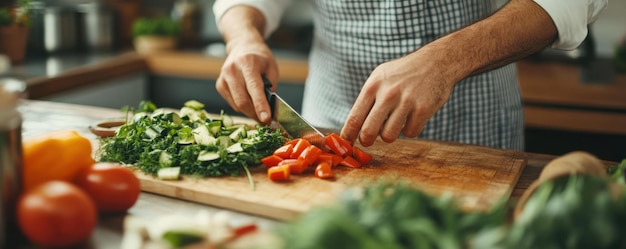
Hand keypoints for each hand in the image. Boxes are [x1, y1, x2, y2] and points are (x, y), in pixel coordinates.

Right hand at [216, 36, 278, 123]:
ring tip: (260, 110)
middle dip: (255, 114)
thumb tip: (270, 109)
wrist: (243, 46)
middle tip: (267, 120)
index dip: (260, 105)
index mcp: (247, 62)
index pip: (254, 88)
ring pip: (237, 105)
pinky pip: (232, 103)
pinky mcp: (219, 85)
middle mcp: (232, 69)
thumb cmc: (260, 58)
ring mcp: (223, 77)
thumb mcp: (272, 68)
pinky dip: (243, 107)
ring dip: (250, 112)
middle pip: (242, 100)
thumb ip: (271, 87)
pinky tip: (249, 101)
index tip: (266, 119)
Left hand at [340, 51, 456, 145]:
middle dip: (366, 141)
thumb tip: (352, 128)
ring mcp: (406, 101)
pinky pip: (410, 133)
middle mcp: (388, 93)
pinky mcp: (423, 109)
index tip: (346, 144)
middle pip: (368, 131)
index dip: (348, 135)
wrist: (435, 61)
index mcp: (373, 86)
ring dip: (390, 134)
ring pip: (388, 136)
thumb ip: (367, 100)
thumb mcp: (380, 78)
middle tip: (367, 140)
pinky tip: (411, 117)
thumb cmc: (402, 73)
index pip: (354, 117)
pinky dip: (410, 129)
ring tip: (394, 123)